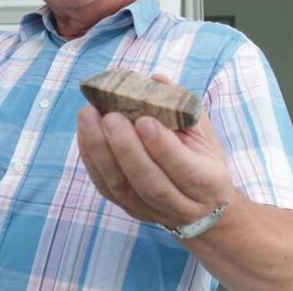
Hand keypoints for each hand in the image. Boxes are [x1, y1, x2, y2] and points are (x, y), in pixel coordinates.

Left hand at [76, 75, 235, 227]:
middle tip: (110, 116)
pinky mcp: (128, 209)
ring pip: (121, 187)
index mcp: (208, 183)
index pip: (185, 170)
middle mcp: (181, 205)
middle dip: (125, 148)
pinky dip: (90, 158)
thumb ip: (181, 106)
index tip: (144, 120)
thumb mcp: (203, 132)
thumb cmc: (202, 158)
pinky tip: (84, 131)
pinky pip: (104, 186)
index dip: (162, 147)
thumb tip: (156, 80)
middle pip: (148, 183)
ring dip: (100, 150)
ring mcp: (151, 212)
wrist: (202, 204)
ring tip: (88, 116)